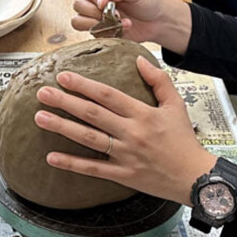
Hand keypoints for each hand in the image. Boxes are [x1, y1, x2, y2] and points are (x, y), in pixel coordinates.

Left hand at [33, 56, 214, 203]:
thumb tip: (139, 60)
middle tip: (42, 93)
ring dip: (63, 127)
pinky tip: (52, 157)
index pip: (108, 95)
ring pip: (89, 139)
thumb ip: (159, 81)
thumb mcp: (177, 105)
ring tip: (40, 117)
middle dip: (65, 102)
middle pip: (93, 114)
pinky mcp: (124, 175)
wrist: (196, 177)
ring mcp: (126, 155)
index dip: (84, 85)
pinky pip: (94, 169)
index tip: (63, 76)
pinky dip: (72, 164)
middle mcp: (132, 133)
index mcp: (143, 114)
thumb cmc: (185, 140)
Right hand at [71, 0, 173, 42]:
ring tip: (118, 22)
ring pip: (79, 21)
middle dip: (96, 12)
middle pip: (79, 5)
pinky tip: (120, 30)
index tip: (105, 1)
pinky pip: (92, 35)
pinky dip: (106, 33)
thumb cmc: (146, 2)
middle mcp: (94, 2)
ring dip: (98, 24)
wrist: (156, 22)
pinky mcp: (99, 32)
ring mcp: (95, 18)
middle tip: (116, 14)